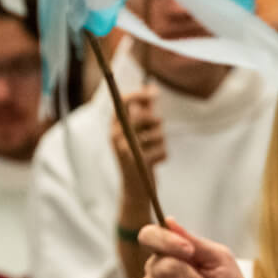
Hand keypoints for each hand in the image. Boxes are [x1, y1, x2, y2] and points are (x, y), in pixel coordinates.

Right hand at [113, 87, 165, 206]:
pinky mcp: (138, 163)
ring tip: (153, 151)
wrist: (134, 189)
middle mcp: (116, 137)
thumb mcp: (138, 132)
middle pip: (144, 116)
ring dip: (161, 141)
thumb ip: (144, 111)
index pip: (123, 102)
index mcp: (114, 127)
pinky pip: (162, 150)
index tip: (154, 93)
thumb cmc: (139, 156)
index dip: (139, 94)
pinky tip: (154, 163)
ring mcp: (125, 150)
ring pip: (157, 133)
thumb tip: (152, 89)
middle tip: (155, 131)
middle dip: (155, 122)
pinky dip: (163, 155)